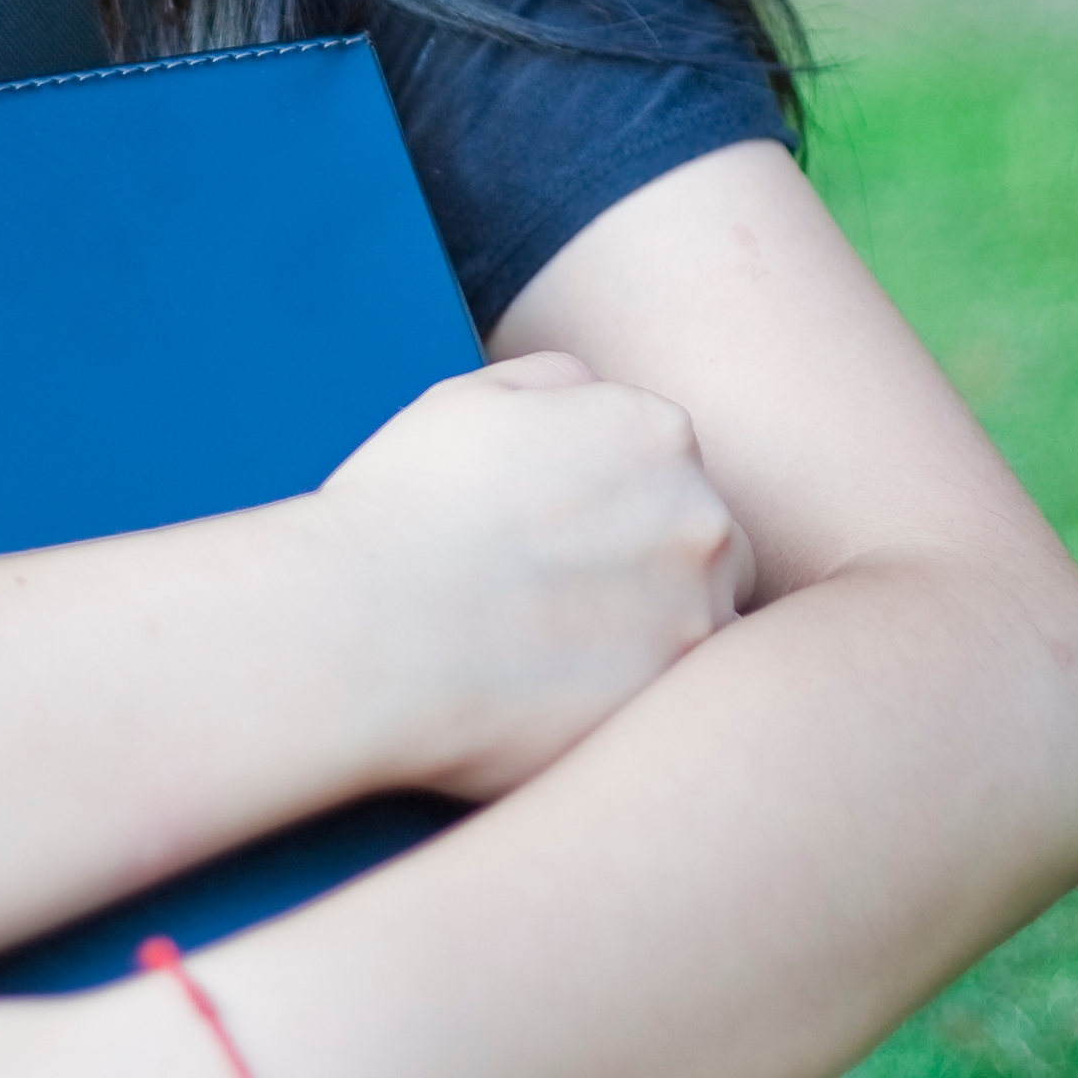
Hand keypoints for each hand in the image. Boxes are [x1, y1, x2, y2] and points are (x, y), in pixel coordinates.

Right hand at [301, 354, 753, 798]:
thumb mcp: (470, 397)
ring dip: (657, 634)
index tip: (561, 541)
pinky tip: (573, 692)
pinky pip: (688, 696)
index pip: (670, 469)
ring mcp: (698, 610)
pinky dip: (643, 693)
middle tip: (567, 599)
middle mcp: (700, 513)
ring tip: (566, 653)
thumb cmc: (406, 509)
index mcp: (654, 431)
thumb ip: (557, 382)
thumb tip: (595, 395)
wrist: (368, 629)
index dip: (615, 507)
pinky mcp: (678, 695)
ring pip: (709, 622)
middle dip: (655, 567)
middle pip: (707, 543)